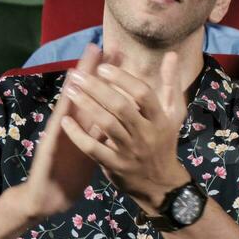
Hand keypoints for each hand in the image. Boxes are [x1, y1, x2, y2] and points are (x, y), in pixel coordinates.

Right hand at [10, 43, 101, 222]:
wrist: (48, 196)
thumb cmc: (70, 170)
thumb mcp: (92, 145)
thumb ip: (103, 125)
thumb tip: (121, 106)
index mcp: (84, 125)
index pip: (99, 94)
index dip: (107, 75)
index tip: (118, 53)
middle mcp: (70, 125)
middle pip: (82, 95)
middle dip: (92, 73)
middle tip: (100, 47)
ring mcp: (58, 137)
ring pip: (67, 110)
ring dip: (73, 91)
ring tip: (78, 69)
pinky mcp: (50, 154)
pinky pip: (58, 139)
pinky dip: (61, 126)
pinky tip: (62, 111)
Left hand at [60, 51, 190, 216]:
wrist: (161, 183)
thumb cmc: (164, 142)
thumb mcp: (174, 114)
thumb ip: (171, 84)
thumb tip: (172, 55)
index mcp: (161, 119)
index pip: (143, 94)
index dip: (122, 79)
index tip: (102, 68)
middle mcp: (147, 134)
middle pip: (121, 107)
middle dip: (97, 88)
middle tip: (77, 75)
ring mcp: (130, 151)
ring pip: (106, 124)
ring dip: (86, 105)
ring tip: (69, 90)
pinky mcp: (115, 165)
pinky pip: (93, 148)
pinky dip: (78, 134)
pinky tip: (65, 121)